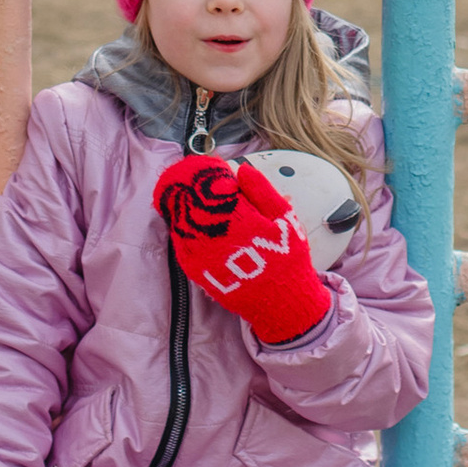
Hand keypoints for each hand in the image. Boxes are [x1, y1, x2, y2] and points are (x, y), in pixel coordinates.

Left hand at [154, 152, 332, 345]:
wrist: (281, 301)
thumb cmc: (287, 257)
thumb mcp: (286, 220)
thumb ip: (264, 192)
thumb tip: (242, 169)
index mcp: (243, 222)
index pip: (217, 187)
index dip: (211, 172)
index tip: (213, 165)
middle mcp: (219, 239)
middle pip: (194, 202)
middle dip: (193, 187)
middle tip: (196, 177)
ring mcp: (204, 257)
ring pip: (183, 221)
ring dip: (184, 205)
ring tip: (190, 195)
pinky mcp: (197, 271)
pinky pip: (180, 243)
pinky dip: (181, 227)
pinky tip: (188, 220)